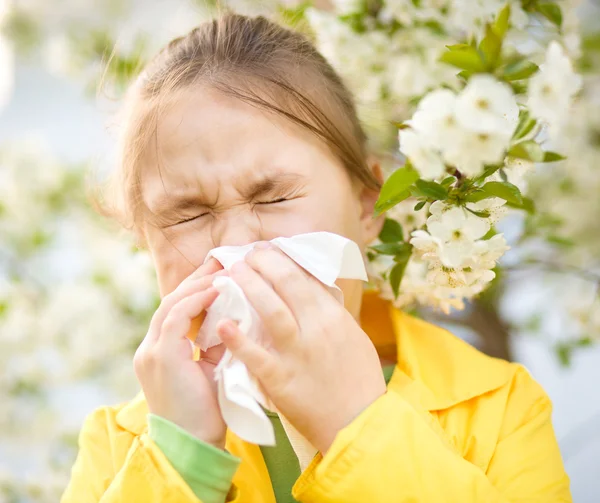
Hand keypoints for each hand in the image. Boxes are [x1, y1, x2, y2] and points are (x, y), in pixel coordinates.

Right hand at [134, 258, 228, 448]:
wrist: (194, 445)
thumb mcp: (211, 369)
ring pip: (171, 304)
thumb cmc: (207, 411)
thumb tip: (234, 317)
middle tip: (222, 259)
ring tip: (223, 269)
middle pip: (172, 300)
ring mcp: (152, 351)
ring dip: (198, 284)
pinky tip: (217, 288)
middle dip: (198, 279)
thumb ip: (214, 344)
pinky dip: (196, 300)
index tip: (221, 272)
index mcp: (161, 351)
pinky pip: (176, 317)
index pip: (177, 310)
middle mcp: (150, 347)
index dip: (198, 289)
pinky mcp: (160, 357)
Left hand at [216, 243, 386, 452]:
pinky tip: (222, 323)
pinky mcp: (281, 380)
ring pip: (270, 310)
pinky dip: (238, 339)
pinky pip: (256, 356)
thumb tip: (312, 287)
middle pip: (286, 283)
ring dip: (249, 286)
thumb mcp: (353, 336)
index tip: (266, 250)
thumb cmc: (358, 378)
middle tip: (246, 255)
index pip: (304, 276)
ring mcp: (297, 353)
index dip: (281, 258)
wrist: (360, 422)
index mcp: (334, 316)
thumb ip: (331, 311)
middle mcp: (317, 328)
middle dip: (262, 263)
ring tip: (231, 272)